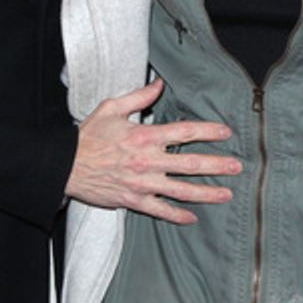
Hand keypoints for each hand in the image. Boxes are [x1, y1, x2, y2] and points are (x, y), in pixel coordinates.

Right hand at [66, 77, 240, 224]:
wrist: (65, 165)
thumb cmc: (88, 137)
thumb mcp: (111, 108)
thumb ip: (138, 97)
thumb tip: (159, 84)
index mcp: (145, 136)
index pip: (184, 132)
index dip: (208, 131)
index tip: (226, 132)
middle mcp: (148, 161)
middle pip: (190, 163)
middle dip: (217, 165)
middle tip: (237, 167)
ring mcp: (142, 183)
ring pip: (181, 190)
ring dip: (206, 193)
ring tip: (226, 194)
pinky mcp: (133, 200)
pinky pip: (160, 210)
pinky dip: (177, 215)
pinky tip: (192, 218)